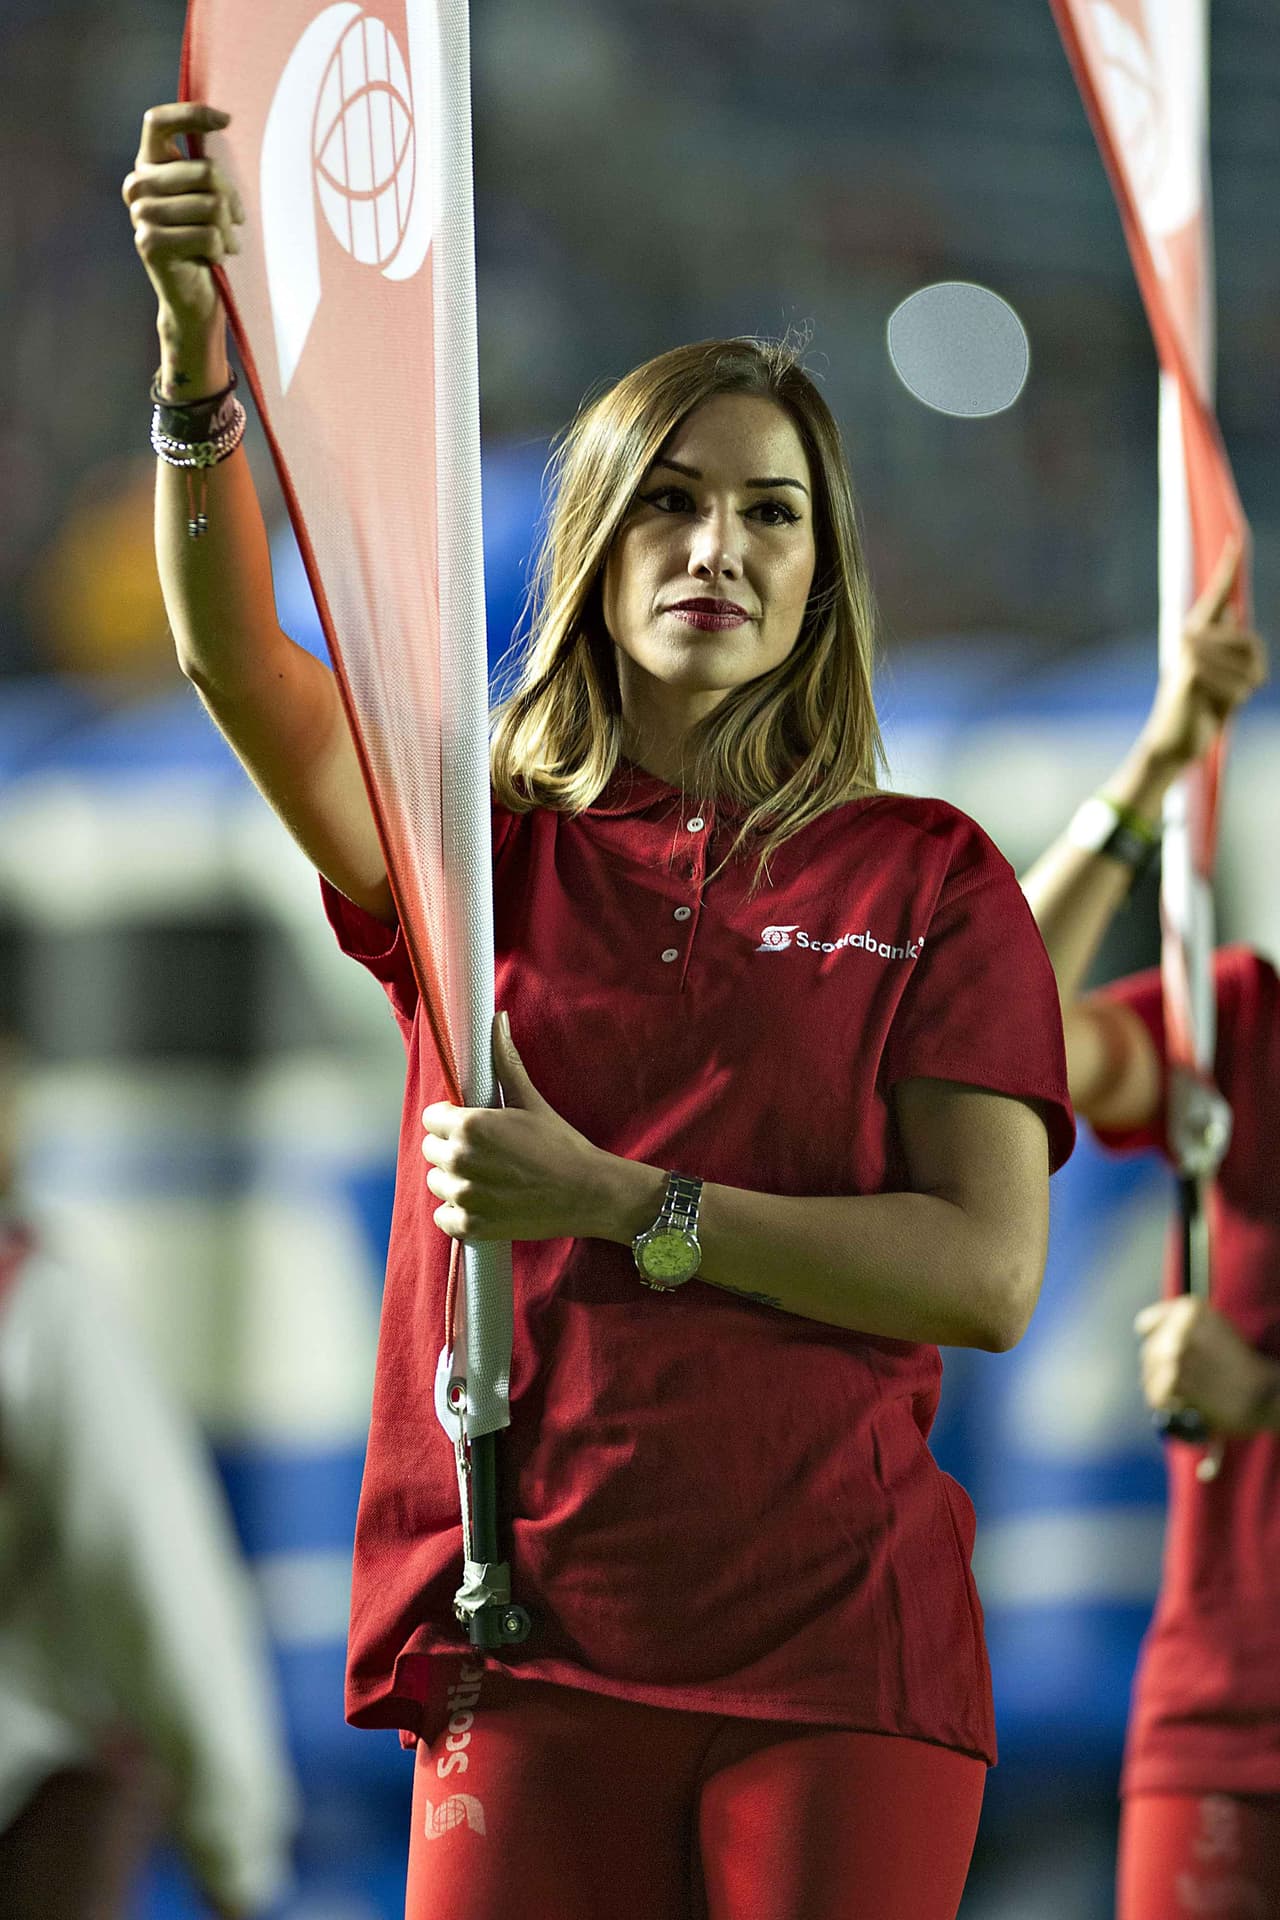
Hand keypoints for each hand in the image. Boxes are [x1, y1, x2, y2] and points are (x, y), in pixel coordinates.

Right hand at [123, 104, 243, 337]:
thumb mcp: (206, 198)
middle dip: (231, 200)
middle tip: (235, 222)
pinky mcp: (150, 243)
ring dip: (227, 231)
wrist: (193, 297)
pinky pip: (207, 235)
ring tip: (223, 245)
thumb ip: (205, 169)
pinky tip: (211, 259)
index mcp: (148, 166)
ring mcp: (140, 215)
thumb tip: (224, 120)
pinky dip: (219, 250)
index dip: (192, 114)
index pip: (158, 122)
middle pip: (205, 171)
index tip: (226, 120)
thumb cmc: (206, 242)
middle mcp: (138, 185)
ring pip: (211, 206)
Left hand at [421, 1014, 624, 1242]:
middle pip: (431, 1150)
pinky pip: (444, 1217)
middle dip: (452, 1148)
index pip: (432, 1118)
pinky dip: (459, 1213)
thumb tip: (497, 1019)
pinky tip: (484, 1202)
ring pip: (437, 1182)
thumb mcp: (530, 1101)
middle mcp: (460, 1160)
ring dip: (455, 1180)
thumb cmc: (561, 1145)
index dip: (451, 1120)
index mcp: (470, 1126)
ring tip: (488, 1177)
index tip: (474, 1127)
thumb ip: (505, 1061)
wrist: (588, 1193)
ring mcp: (464, 1196)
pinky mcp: (471, 1227)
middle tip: (486, 1152)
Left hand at [1135, 1295, 1279, 1435]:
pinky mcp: (1175, 1381)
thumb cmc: (1241, 1364)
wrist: (1265, 1394)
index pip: (1146, 1325)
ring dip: (1163, 1389)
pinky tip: (1186, 1405)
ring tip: (1186, 1395)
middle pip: (1148, 1354)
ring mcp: (1175, 1353)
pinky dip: (1168, 1405)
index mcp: (1189, 1310)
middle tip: (1184, 1382)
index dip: (1157, 1341)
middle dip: (1161, 1370)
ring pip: (1149, 1376)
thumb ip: (1183, 1326)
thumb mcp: (1216, 1329)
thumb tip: (1148, 1334)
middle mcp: (1179, 1328)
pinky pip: (1156, 1395)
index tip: (1170, 1355)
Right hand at [1137, 538, 1265, 774]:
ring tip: (1217, 702)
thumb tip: (1233, 612)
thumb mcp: (1220, 674)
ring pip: (1250, 666)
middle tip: (1225, 694)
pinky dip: (1234, 702)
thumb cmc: (1199, 710)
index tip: (1236, 541)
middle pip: (1252, 643)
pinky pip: (1239, 684)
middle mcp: (1190, 636)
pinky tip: (1211, 709)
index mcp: (1196, 633)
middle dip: (1252, 674)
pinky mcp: (1193, 672)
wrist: (1172, 742)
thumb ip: (1226, 646)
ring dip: (1243, 691)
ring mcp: (1190, 653)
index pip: (1217, 596)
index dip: (1228, 569)